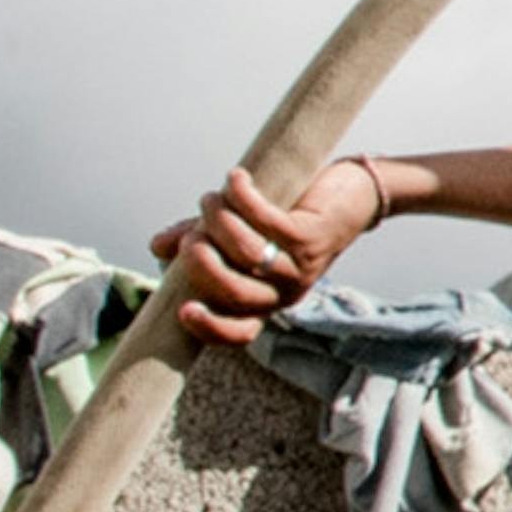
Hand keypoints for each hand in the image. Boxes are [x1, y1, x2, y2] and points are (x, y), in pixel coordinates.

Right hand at [153, 159, 382, 347]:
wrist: (353, 196)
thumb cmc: (290, 218)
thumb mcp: (241, 234)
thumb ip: (200, 241)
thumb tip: (158, 245)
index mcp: (266, 301)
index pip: (240, 333)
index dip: (210, 328)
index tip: (183, 309)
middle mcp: (285, 291)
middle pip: (233, 292)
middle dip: (200, 260)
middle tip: (193, 234)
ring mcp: (300, 266)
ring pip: (245, 252)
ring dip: (217, 219)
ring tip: (211, 199)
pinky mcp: (311, 236)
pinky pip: (264, 219)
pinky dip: (241, 196)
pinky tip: (235, 178)